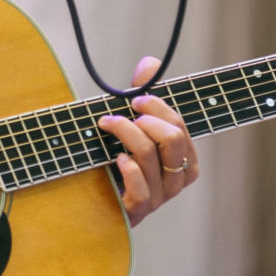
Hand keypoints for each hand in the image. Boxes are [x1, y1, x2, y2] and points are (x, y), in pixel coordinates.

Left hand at [99, 56, 197, 226]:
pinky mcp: (138, 212)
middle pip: (174, 140)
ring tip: (108, 126)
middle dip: (147, 119)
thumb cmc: (117, 162)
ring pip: (151, 158)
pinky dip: (128, 169)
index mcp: (183, 161)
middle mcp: (175, 181)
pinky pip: (141, 190)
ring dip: (126, 134)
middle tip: (122, 113)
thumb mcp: (132, 128)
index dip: (159, 108)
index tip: (135, 99)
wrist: (91, 204)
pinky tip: (116, 159)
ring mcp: (158, 199)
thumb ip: (143, 98)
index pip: (180, 127)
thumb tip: (151, 63)